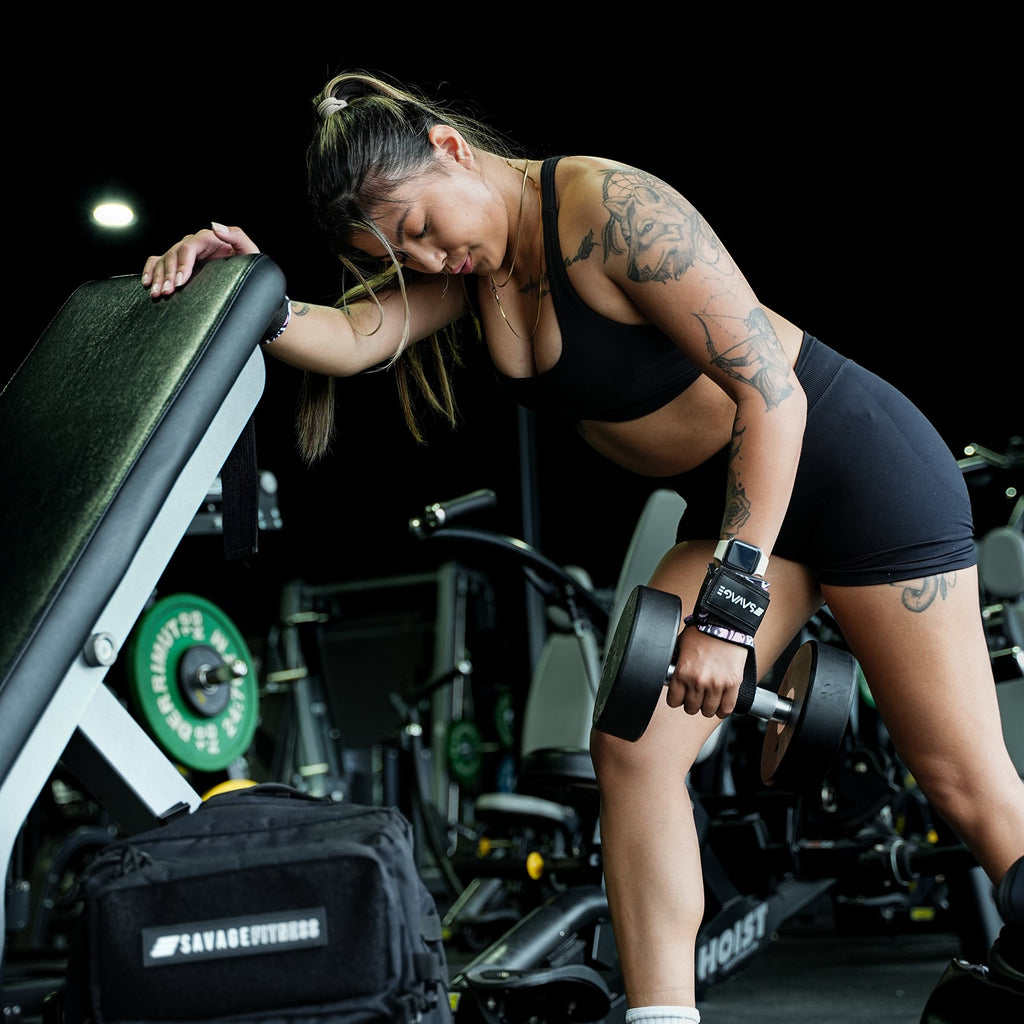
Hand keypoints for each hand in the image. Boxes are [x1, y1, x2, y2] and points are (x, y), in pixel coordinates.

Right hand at [142, 223, 259, 297]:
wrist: (249, 280)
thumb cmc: (250, 266)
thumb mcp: (250, 251)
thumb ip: (236, 236)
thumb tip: (215, 226)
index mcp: (209, 239)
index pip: (189, 247)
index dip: (182, 263)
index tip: (179, 281)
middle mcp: (195, 243)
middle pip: (173, 254)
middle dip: (167, 274)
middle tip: (166, 292)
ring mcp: (186, 253)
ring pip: (164, 260)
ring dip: (158, 276)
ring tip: (157, 292)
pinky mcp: (180, 262)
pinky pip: (159, 261)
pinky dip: (151, 270)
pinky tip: (147, 282)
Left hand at [666, 626, 748, 718]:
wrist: (724, 624)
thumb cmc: (702, 631)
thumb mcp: (680, 645)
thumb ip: (676, 662)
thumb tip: (670, 671)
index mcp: (683, 672)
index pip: (674, 701)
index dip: (676, 699)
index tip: (679, 696)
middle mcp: (698, 681)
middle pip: (691, 708)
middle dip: (691, 703)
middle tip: (694, 696)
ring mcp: (716, 684)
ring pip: (708, 711)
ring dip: (707, 707)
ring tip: (707, 699)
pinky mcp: (732, 684)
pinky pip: (726, 708)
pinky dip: (722, 710)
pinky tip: (720, 706)